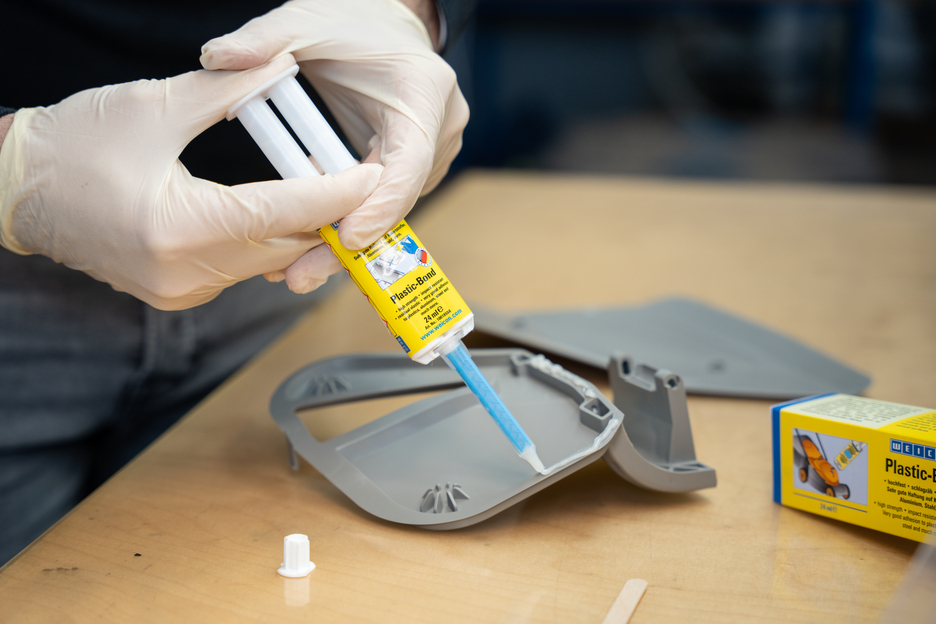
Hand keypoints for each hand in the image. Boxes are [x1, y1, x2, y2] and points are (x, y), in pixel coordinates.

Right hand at [0, 54, 381, 309]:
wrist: (16, 190)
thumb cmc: (73, 147)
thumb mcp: (154, 106)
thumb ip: (225, 91)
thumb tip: (279, 70)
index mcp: (183, 226)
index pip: (284, 211)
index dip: (335, 193)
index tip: (370, 176)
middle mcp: (187, 272)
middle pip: (284, 247)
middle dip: (323, 215)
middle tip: (350, 177)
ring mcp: (182, 290)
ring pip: (266, 262)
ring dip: (294, 229)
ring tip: (316, 188)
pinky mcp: (177, 294)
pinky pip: (240, 269)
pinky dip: (262, 242)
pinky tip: (271, 211)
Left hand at [200, 0, 468, 281]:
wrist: (389, 22)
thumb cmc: (354, 20)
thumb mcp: (307, 21)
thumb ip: (264, 40)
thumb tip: (215, 58)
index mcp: (423, 94)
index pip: (407, 164)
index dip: (379, 207)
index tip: (346, 238)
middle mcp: (437, 130)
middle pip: (396, 202)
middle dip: (349, 242)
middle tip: (300, 274)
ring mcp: (429, 153)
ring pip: (389, 211)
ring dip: (345, 240)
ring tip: (292, 269)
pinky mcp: (412, 166)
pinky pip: (381, 202)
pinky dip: (347, 221)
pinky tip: (306, 241)